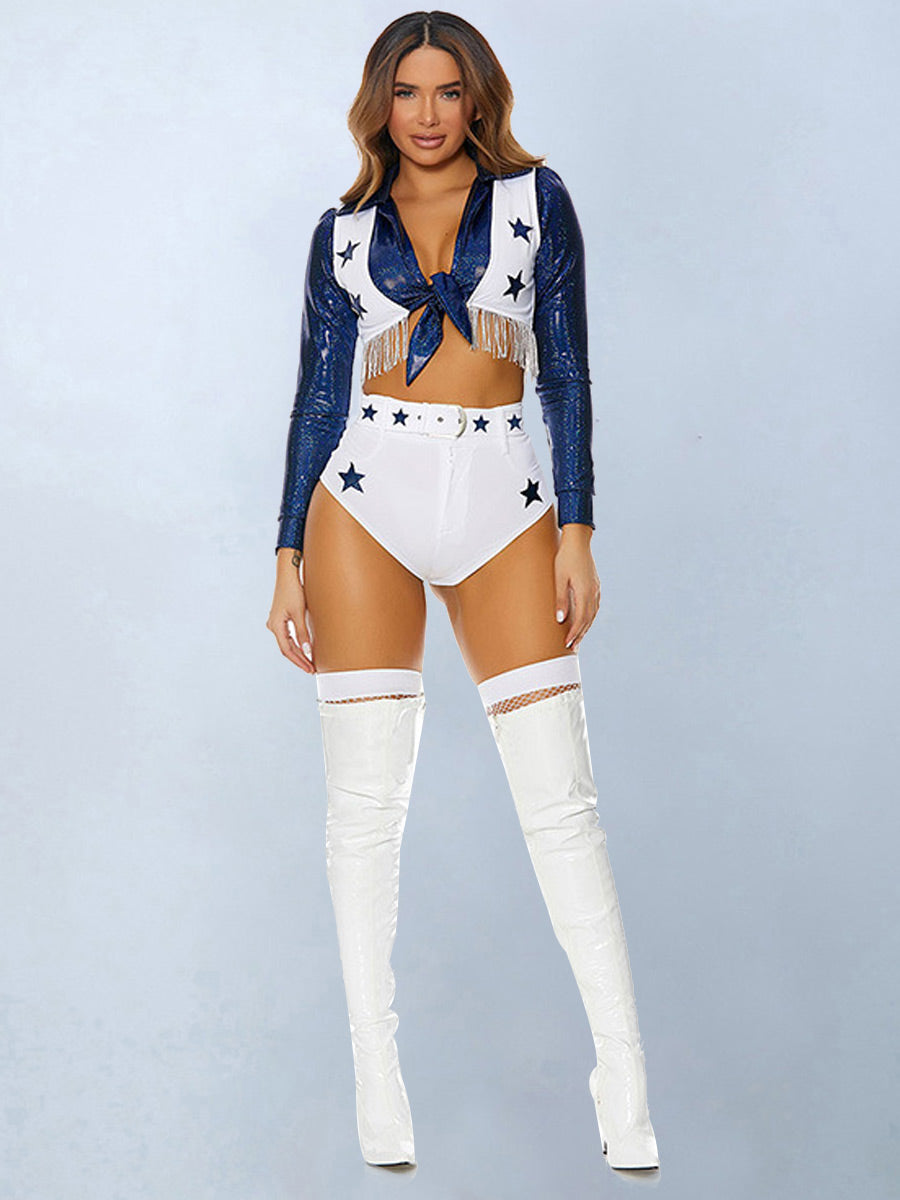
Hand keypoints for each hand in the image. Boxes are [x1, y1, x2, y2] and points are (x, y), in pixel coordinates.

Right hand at [267, 549, 315, 672]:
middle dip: (300, 659)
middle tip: (312, 668)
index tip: (309, 668)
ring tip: (310, 661)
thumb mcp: (299, 613)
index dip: (299, 661)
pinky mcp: (281, 618)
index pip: (287, 650)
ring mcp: (276, 622)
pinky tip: (305, 648)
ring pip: (287, 642)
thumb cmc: (293, 591)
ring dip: (299, 652)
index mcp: (276, 626)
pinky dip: (297, 643)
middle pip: (287, 648)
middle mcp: (273, 626)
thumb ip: (303, 633)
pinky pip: (288, 635)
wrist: (287, 575)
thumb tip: (307, 651)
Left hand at [554, 525, 600, 650]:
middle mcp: (593, 592)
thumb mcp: (559, 578)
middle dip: (580, 634)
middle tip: (572, 646)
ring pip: (592, 614)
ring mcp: (595, 589)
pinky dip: (589, 616)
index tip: (567, 644)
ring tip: (577, 637)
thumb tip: (560, 619)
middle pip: (588, 619)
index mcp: (584, 592)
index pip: (580, 619)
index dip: (574, 633)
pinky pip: (594, 606)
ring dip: (585, 627)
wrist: (578, 541)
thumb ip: (560, 599)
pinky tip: (584, 620)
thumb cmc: (565, 558)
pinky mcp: (595, 585)